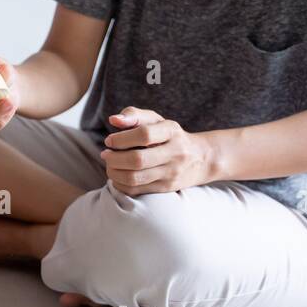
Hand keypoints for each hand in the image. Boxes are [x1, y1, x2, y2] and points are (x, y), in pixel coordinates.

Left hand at [100, 107, 214, 195]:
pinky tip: (117, 176)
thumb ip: (134, 115)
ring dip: (114, 172)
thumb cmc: (168, 136)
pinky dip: (120, 184)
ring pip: (135, 178)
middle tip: (105, 154)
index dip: (121, 139)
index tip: (109, 140)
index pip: (144, 134)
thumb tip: (114, 120)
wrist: (200, 158)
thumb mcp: (155, 120)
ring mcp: (171, 173)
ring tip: (109, 165)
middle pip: (138, 160)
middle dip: (114, 158)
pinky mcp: (166, 188)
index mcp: (171, 131)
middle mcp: (175, 153)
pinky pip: (136, 190)